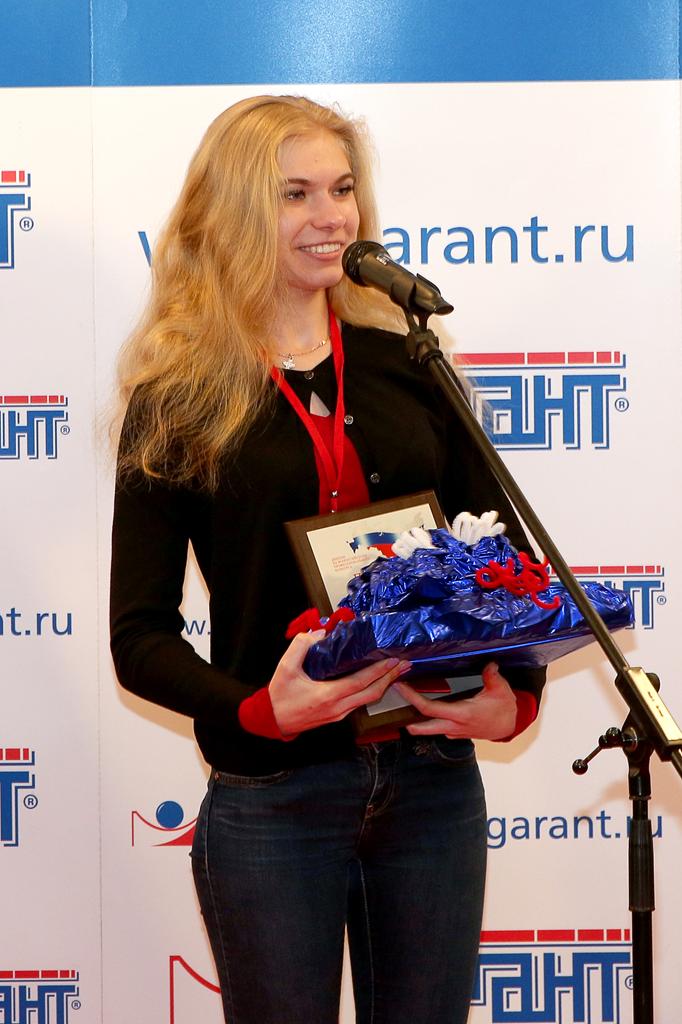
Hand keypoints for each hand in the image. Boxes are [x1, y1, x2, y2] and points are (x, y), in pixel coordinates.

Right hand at [269, 630, 410, 734]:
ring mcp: (339, 714)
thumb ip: (301, 646)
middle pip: (372, 693)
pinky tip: (377, 681)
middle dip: (391, 678)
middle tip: (405, 663)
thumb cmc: (280, 696)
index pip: (361, 682)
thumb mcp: (285, 667)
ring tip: (396, 670)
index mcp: (328, 696)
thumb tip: (320, 633)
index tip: (394, 659)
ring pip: (368, 700)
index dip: (380, 671)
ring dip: (384, 684)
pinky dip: (372, 690)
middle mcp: (338, 707)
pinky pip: (360, 702)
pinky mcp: (337, 716)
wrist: (272, 720)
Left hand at [396, 662, 516, 740]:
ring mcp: (454, 731)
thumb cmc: (504, 709)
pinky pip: (437, 727)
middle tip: (392, 704)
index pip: (429, 709)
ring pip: (429, 729)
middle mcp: (454, 726)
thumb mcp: (501, 690)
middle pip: (422, 727)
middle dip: (405, 718)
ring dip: (416, 720)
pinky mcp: (456, 732)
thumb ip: (492, 677)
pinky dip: (428, 720)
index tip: (401, 686)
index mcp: (461, 714)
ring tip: (404, 704)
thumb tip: (489, 664)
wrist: (510, 726)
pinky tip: (424, 708)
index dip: (412, 698)